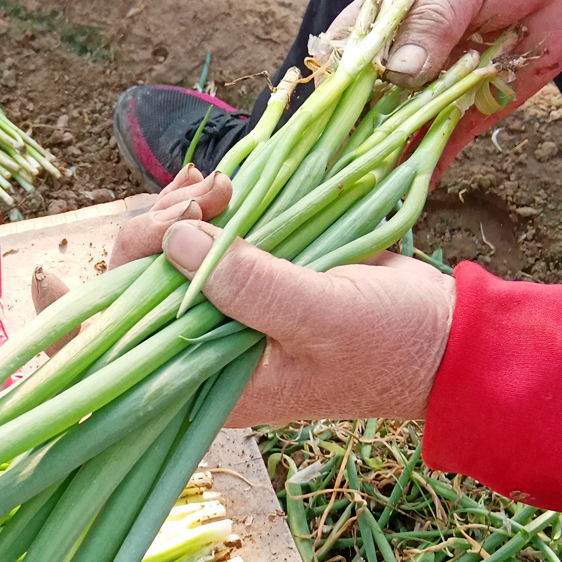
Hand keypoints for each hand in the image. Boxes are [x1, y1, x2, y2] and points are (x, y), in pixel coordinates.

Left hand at [108, 167, 456, 427]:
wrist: (441, 335)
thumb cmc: (390, 342)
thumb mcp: (323, 318)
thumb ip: (251, 286)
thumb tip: (174, 238)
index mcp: (212, 379)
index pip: (131, 339)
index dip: (120, 282)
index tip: (130, 240)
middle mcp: (207, 348)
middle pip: (142, 286)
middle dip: (160, 228)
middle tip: (207, 192)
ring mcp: (228, 311)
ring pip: (172, 256)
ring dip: (183, 211)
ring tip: (217, 184)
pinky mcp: (250, 278)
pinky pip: (209, 240)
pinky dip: (206, 208)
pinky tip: (210, 182)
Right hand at [327, 0, 561, 177]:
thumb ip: (430, 21)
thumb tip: (402, 71)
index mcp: (384, 16)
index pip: (342, 56)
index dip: (328, 85)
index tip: (320, 113)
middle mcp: (401, 58)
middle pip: (364, 102)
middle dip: (352, 133)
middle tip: (339, 166)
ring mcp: (431, 87)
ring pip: (398, 129)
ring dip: (383, 158)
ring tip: (364, 192)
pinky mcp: (466, 109)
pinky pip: (441, 144)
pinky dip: (426, 170)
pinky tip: (406, 197)